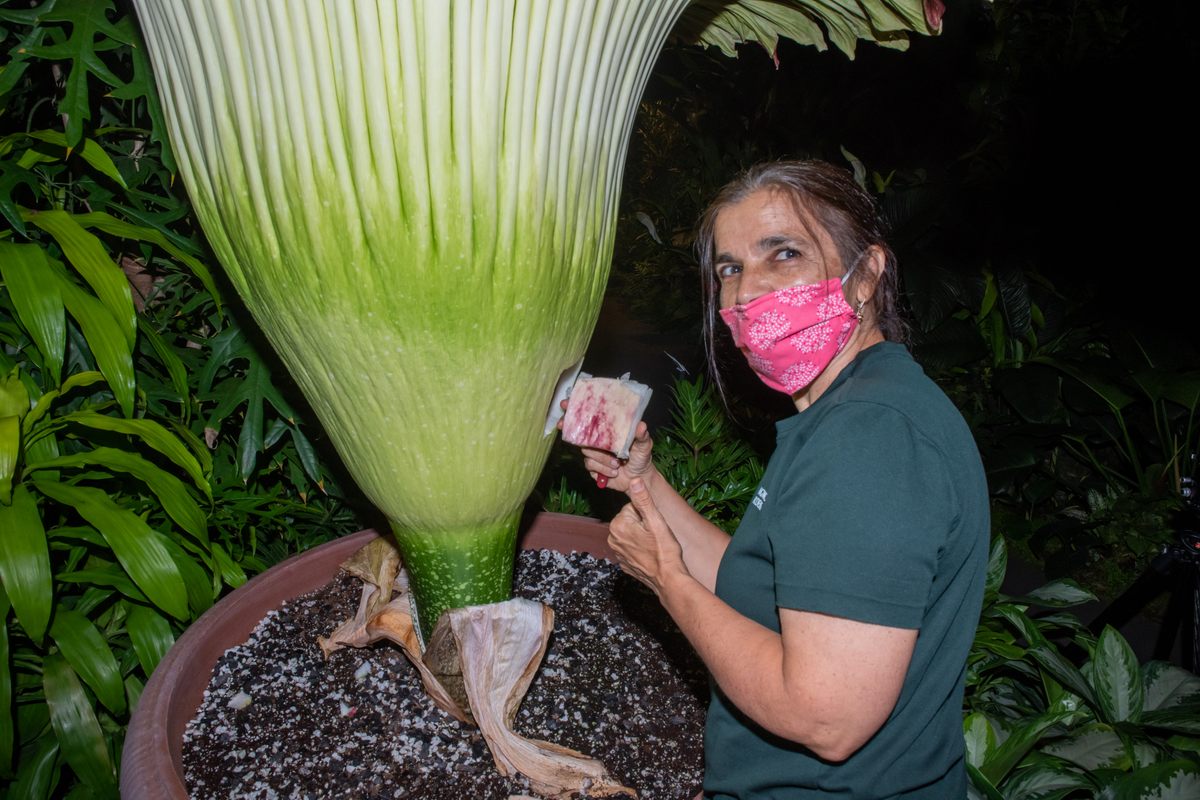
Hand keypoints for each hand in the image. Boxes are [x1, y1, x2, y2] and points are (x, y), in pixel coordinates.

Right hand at [558, 399, 653, 491]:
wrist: (639, 478)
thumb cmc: (641, 457)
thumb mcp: (644, 445)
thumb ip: (642, 436)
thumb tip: (641, 425)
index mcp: (608, 429)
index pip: (590, 416)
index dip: (575, 409)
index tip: (565, 404)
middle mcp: (598, 440)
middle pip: (581, 433)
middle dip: (573, 430)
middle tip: (564, 425)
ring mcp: (594, 454)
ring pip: (586, 452)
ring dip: (602, 458)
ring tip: (617, 463)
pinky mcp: (593, 467)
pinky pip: (590, 465)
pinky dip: (603, 469)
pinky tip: (614, 472)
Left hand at [608, 478, 686, 595]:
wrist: (668, 580)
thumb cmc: (664, 550)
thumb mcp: (656, 520)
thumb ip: (643, 499)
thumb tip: (634, 480)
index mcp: (618, 525)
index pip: (632, 508)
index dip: (646, 515)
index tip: (654, 527)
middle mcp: (613, 538)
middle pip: (630, 520)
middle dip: (643, 525)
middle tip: (655, 536)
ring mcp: (617, 553)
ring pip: (631, 534)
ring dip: (642, 537)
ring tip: (654, 546)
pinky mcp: (624, 563)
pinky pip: (632, 549)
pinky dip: (640, 550)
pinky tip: (650, 555)